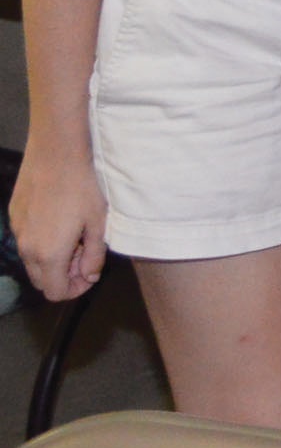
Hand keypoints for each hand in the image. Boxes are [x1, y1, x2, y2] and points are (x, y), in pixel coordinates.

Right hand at [8, 134, 107, 302]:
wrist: (56, 154)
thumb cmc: (83, 188)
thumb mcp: (98, 223)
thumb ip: (94, 256)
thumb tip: (89, 276)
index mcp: (49, 255)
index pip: (55, 293)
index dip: (75, 289)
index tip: (90, 273)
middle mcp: (27, 249)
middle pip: (41, 281)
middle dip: (64, 275)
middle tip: (85, 254)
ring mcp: (17, 233)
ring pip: (32, 262)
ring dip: (52, 259)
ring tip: (74, 236)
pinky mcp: (14, 217)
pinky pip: (26, 241)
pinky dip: (42, 242)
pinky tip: (59, 221)